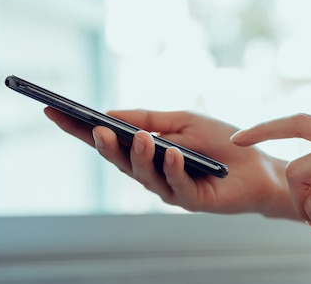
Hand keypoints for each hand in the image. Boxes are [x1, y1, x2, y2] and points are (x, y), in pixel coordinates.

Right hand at [44, 107, 296, 218]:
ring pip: (144, 175)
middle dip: (104, 144)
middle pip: (119, 160)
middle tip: (93, 128)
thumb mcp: (183, 120)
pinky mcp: (191, 200)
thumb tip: (108, 112)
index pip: (108, 139)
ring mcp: (169, 188)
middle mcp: (152, 172)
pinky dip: (173, 168)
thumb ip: (149, 118)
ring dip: (139, 155)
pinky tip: (172, 153)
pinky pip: (177, 185)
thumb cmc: (221, 142)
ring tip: (138, 137)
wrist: (258, 165)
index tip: (52, 110)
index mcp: (147, 151)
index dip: (79, 128)